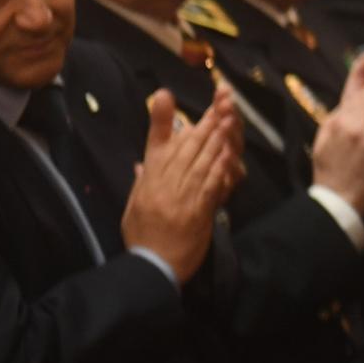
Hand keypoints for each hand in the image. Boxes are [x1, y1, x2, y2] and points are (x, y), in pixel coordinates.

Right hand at [122, 88, 241, 282]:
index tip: (166, 94)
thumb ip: (141, 183)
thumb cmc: (142, 238)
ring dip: (217, 135)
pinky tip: (230, 149)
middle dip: (204, 121)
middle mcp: (162, 183)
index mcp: (147, 181)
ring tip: (228, 115)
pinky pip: (212, 181)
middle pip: (185, 145)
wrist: (151, 267)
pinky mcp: (198, 209)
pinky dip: (221, 163)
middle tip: (217, 99)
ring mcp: (181, 195)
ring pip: (201, 158)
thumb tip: (142, 164)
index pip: (155, 144)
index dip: (162, 118)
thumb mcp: (133, 208)